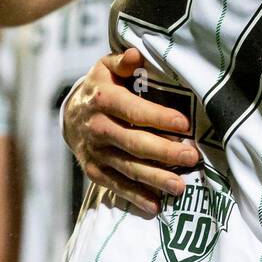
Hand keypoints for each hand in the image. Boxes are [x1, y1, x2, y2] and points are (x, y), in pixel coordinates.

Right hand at [63, 48, 200, 217]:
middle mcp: (97, 128)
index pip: (134, 111)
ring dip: (155, 179)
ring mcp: (95, 152)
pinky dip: (135, 197)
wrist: (70, 114)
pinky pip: (116, 185)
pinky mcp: (94, 170)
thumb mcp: (106, 67)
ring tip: (180, 187)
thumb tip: (136, 55)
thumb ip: (123, 62)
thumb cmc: (101, 86)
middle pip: (134, 143)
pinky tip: (155, 206)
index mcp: (103, 99)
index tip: (184, 124)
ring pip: (128, 168)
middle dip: (164, 152)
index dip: (158, 118)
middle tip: (192, 157)